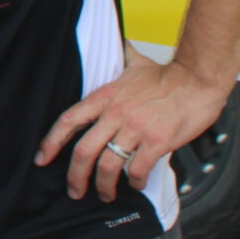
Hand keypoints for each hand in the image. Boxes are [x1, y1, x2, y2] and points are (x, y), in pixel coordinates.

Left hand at [36, 51, 224, 202]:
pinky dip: (135, 182)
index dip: (51, 143)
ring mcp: (135, 129)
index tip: (41, 159)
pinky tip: (137, 184)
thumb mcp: (135, 64)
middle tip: (75, 191)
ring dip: (103, 186)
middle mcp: (115, 114)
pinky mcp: (156, 142)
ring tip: (105, 194)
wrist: (198, 81)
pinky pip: (137, 170)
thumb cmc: (168, 75)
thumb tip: (118, 44)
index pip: (68, 121)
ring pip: (108, 166)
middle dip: (75, 177)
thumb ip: (122, 58)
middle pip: (83, 151)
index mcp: (105, 98)